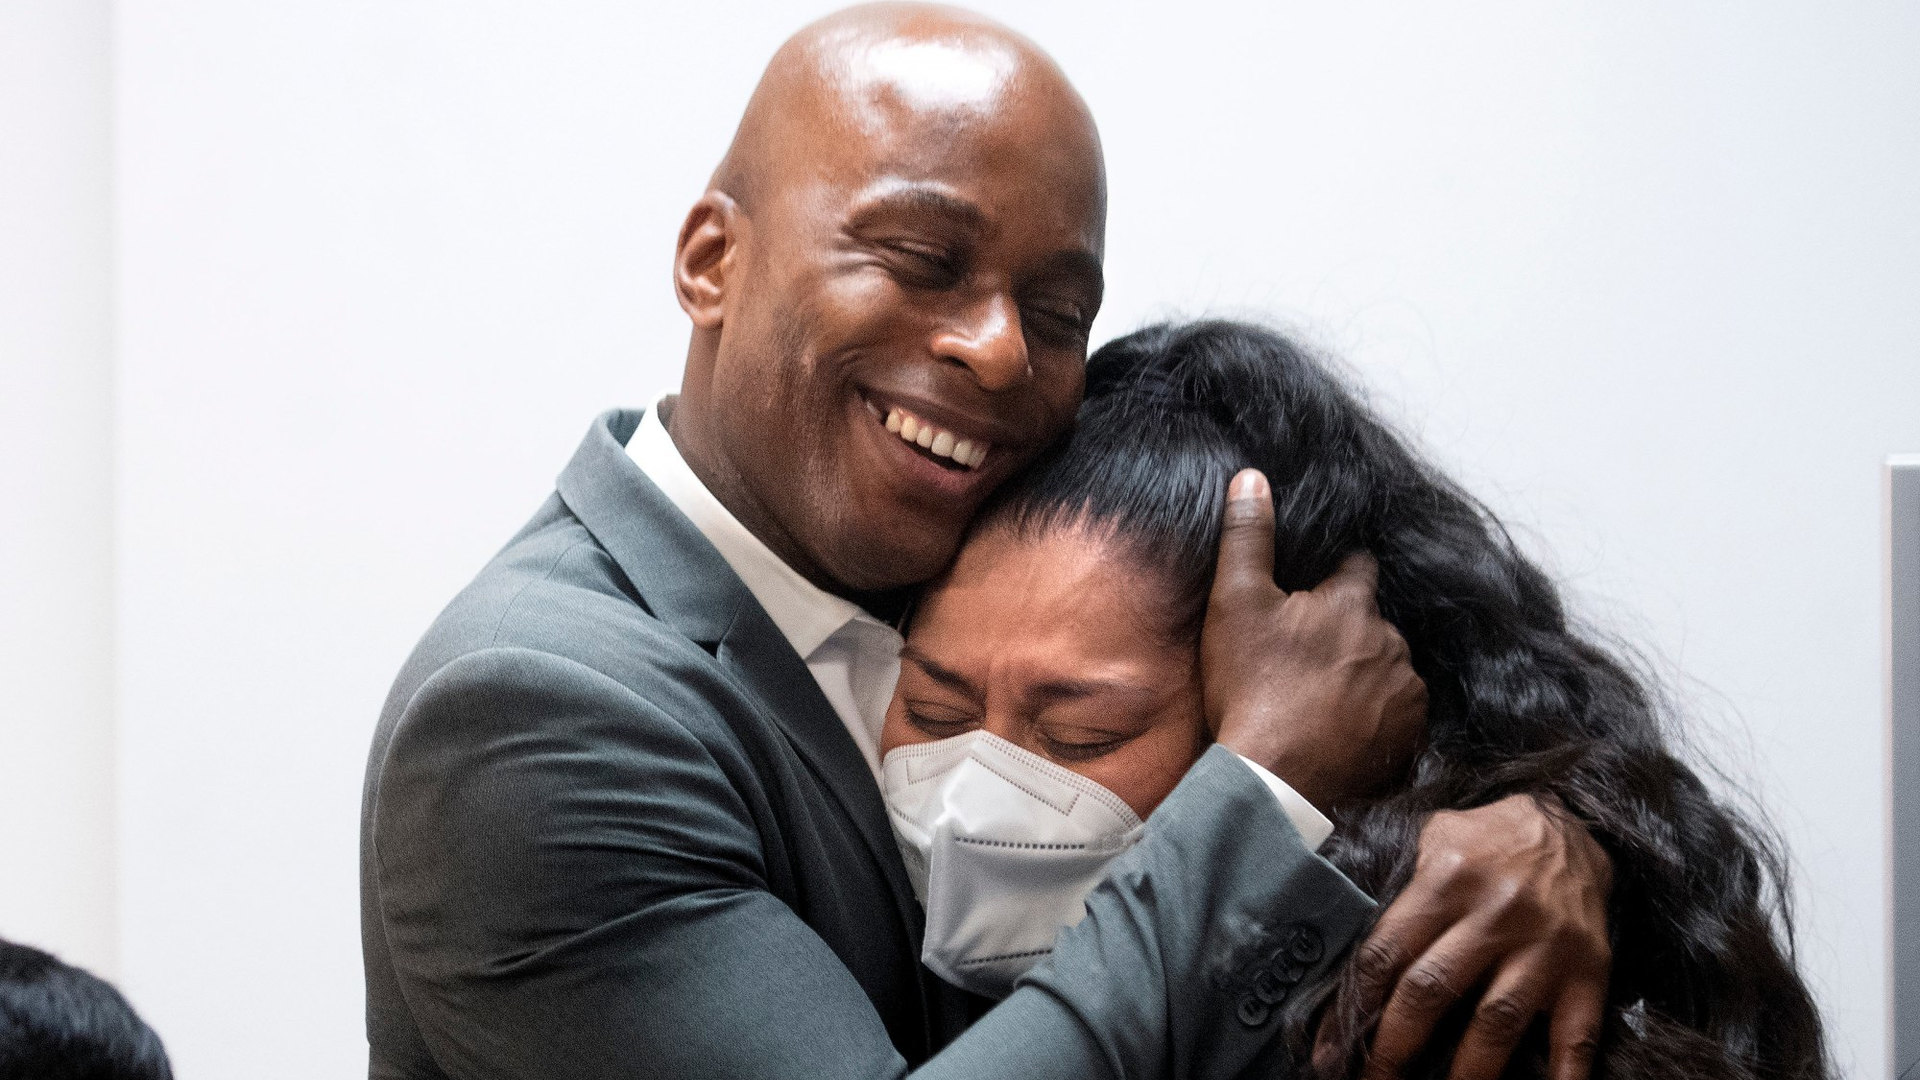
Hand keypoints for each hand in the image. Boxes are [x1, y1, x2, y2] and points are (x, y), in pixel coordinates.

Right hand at [1202, 468, 1427, 805]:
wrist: (1274, 778)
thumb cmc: (1251, 687)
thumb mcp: (1235, 603)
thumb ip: (1248, 537)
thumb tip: (1253, 478)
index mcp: (1353, 602)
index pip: (1356, 567)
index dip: (1331, 577)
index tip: (1310, 595)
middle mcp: (1391, 640)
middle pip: (1371, 620)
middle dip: (1345, 629)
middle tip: (1302, 655)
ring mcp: (1404, 689)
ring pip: (1385, 665)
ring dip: (1362, 672)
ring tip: (1318, 695)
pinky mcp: (1408, 733)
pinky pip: (1396, 710)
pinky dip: (1375, 713)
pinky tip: (1339, 724)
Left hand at [1319, 794, 1614, 1079]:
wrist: (1574, 826)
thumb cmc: (1488, 839)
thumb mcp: (1434, 836)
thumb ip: (1393, 880)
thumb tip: (1336, 933)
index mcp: (1446, 879)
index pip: (1386, 951)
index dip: (1353, 1006)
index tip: (1329, 1050)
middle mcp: (1494, 913)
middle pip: (1431, 990)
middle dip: (1393, 1047)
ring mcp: (1544, 947)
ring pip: (1495, 1022)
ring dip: (1464, 1073)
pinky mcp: (1588, 971)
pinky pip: (1576, 1035)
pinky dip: (1562, 1076)